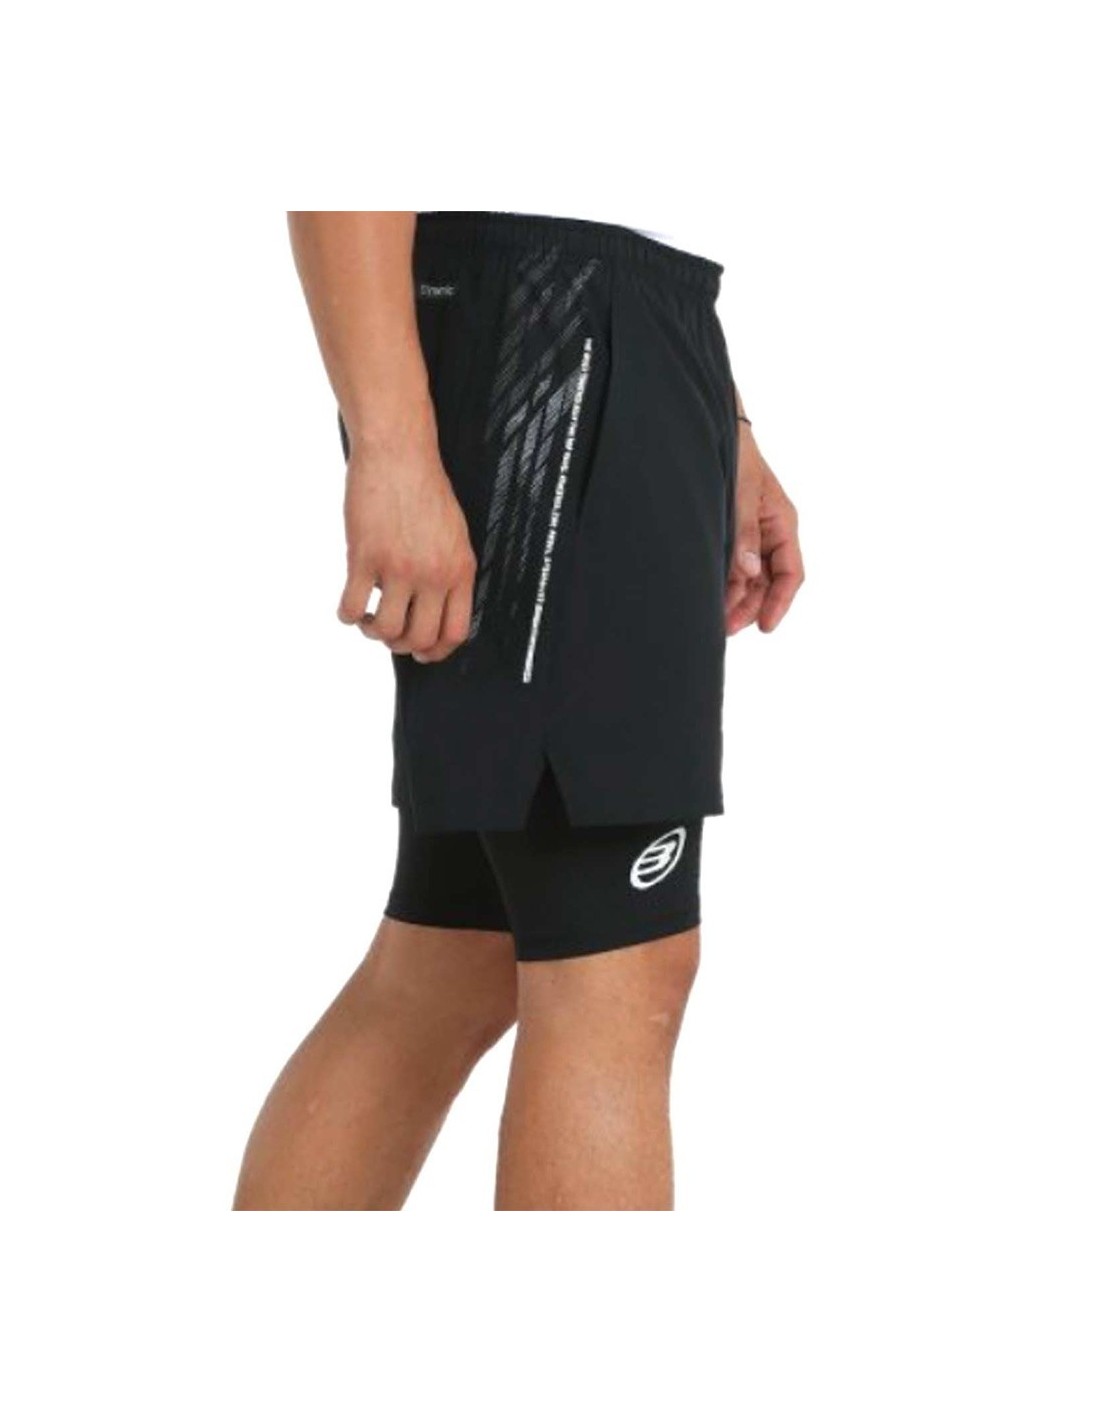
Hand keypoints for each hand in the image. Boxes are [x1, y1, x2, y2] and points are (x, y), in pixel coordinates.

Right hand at [338, 434, 476, 662]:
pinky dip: (347, 615)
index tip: (421, 652)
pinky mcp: (365, 556)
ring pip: (386, 630)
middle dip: (402, 645)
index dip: (436, 651)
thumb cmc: (424, 489)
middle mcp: (433, 573)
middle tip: (389, 632)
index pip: (455, 632)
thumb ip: (449, 572)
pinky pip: (352, 607)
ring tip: (369, 618)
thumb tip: (435, 611)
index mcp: (460, 569)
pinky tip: (349, 605)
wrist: (398, 452)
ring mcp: (398, 567)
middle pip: (420, 638)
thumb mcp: (455, 534)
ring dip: (373, 632)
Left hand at [725, 425, 804, 634]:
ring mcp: (752, 535)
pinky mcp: (733, 535)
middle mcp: (770, 533)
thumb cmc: (736, 454)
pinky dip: (725, 583)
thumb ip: (745, 532)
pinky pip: (734, 566)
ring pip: (749, 579)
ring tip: (716, 618)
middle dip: (751, 607)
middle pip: (768, 582)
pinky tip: (712, 596)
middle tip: (727, 628)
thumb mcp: (741, 492)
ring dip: (736, 599)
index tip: (765, 626)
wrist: (715, 431)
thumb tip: (747, 571)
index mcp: (783, 522)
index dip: (780, 602)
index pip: (790, 573)